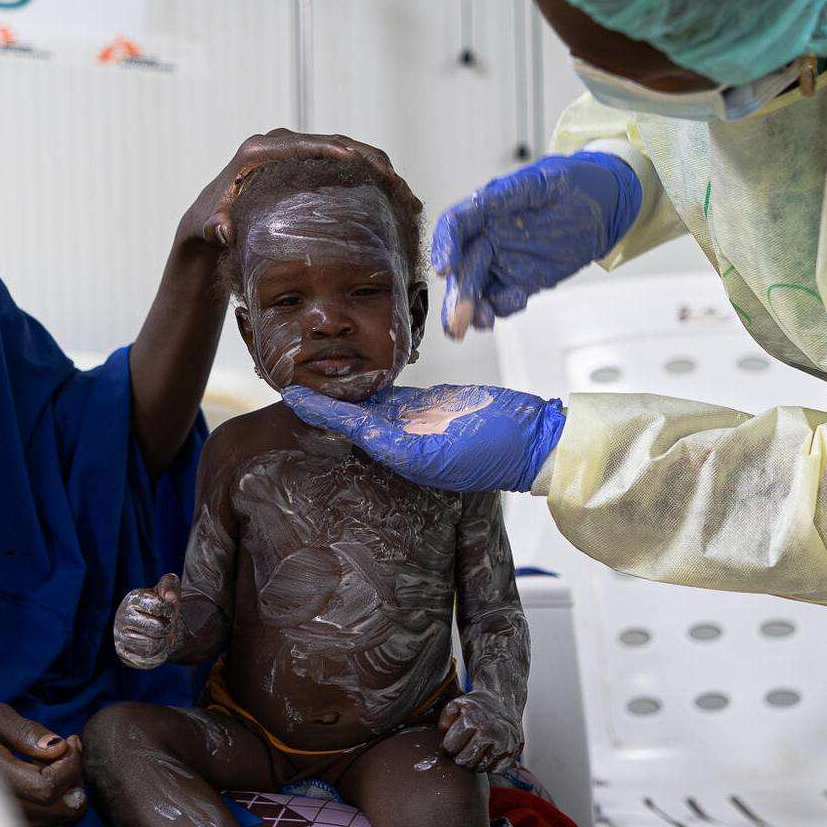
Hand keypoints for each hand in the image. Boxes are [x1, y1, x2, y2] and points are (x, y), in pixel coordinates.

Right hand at [0, 703, 87, 826]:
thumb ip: (26, 732)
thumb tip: (57, 749)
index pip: (47, 787)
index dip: (69, 765)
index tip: (69, 741)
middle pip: (60, 807)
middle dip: (74, 776)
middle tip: (69, 749)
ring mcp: (2, 824)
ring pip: (59, 819)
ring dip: (69, 789)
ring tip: (58, 761)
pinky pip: (50, 826)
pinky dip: (60, 803)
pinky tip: (50, 779)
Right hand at [113, 573, 180, 668]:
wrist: (157, 627)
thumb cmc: (163, 606)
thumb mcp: (169, 589)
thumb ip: (170, 584)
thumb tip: (170, 598)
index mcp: (132, 599)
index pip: (158, 607)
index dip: (170, 611)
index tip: (169, 611)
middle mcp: (121, 617)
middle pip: (157, 629)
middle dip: (167, 628)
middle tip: (165, 625)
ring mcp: (120, 637)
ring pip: (152, 646)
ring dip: (163, 642)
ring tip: (160, 636)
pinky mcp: (123, 654)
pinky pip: (147, 661)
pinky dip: (158, 655)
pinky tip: (156, 648)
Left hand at [180, 129, 403, 250]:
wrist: (211, 222)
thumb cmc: (209, 223)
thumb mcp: (208, 226)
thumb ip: (215, 226)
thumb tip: (224, 229)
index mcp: (260, 150)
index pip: (304, 144)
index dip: (335, 151)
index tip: (360, 161)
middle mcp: (282, 143)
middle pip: (336, 143)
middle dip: (372, 162)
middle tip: (399, 185)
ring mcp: (299, 152)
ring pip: (350, 153)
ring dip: (382, 172)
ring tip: (408, 197)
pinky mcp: (311, 164)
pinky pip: (349, 166)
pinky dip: (374, 180)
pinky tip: (397, 201)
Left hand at [282, 382, 565, 492]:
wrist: (536, 440)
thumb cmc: (495, 450)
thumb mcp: (441, 451)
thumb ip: (400, 443)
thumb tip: (358, 433)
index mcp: (401, 455)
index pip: (350, 427)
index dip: (320, 410)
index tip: (290, 395)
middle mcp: (403, 440)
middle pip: (353, 417)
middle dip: (323, 401)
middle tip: (290, 377)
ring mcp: (417, 423)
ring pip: (370, 404)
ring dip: (343, 391)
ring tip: (313, 371)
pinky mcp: (432, 407)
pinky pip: (393, 395)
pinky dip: (371, 385)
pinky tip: (353, 374)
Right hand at [433, 151, 640, 337]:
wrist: (603, 205)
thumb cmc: (573, 183)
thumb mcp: (544, 180)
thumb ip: (511, 192)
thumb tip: (480, 200)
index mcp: (486, 208)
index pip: (455, 226)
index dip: (444, 246)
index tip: (444, 268)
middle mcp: (487, 237)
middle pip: (461, 268)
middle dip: (458, 294)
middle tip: (457, 320)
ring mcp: (502, 262)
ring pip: (476, 291)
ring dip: (473, 310)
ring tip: (483, 323)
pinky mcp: (520, 281)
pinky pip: (502, 300)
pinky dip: (503, 307)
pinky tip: (517, 301)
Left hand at [438, 691, 522, 772]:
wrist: (504, 702)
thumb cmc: (476, 707)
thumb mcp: (457, 705)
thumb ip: (445, 720)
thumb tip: (442, 742)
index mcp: (474, 720)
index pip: (451, 747)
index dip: (448, 745)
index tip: (452, 741)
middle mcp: (490, 733)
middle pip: (464, 760)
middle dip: (460, 756)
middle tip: (462, 748)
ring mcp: (503, 744)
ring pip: (479, 767)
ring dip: (474, 762)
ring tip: (474, 749)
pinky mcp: (512, 754)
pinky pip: (495, 770)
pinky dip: (489, 765)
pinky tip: (487, 753)